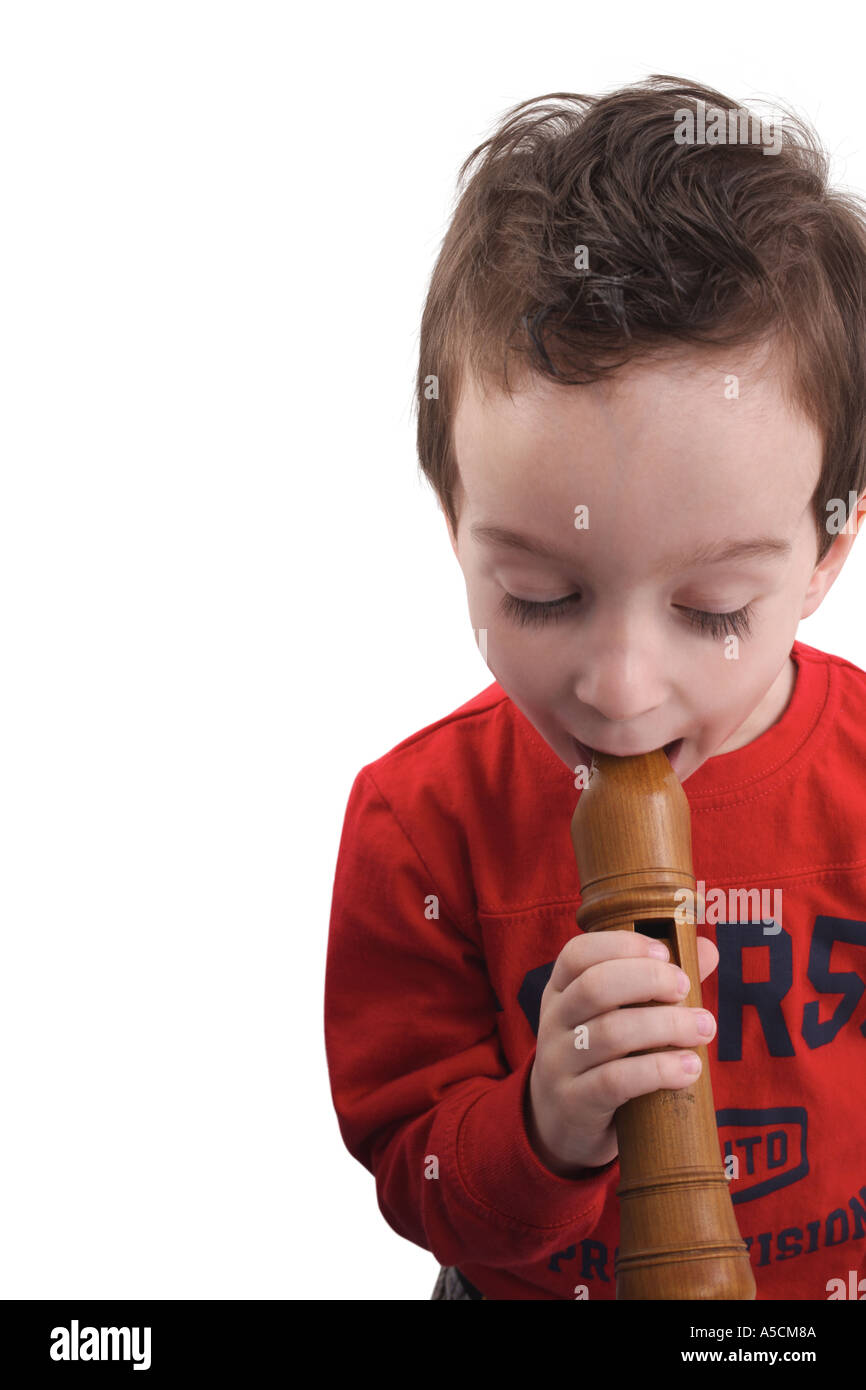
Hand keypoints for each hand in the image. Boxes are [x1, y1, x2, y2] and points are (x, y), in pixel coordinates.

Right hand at [526, 929, 718, 1175]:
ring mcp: (560, 1063)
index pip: (578, 953)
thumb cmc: (600, 1057)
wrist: (560, 1123)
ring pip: (611, 1033)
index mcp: (560, 990)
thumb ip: (657, 983)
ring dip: (666, 1026)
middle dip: (649, 980)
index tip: (665, 953)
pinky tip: (690, 1068)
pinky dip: (659, 1070)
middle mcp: (554, 1021)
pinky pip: (616, 1080)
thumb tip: (706, 951)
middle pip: (595, 986)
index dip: (623, 945)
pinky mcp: (575, 1102)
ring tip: (704, 1029)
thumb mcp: (615, 1016)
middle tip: (685, 989)